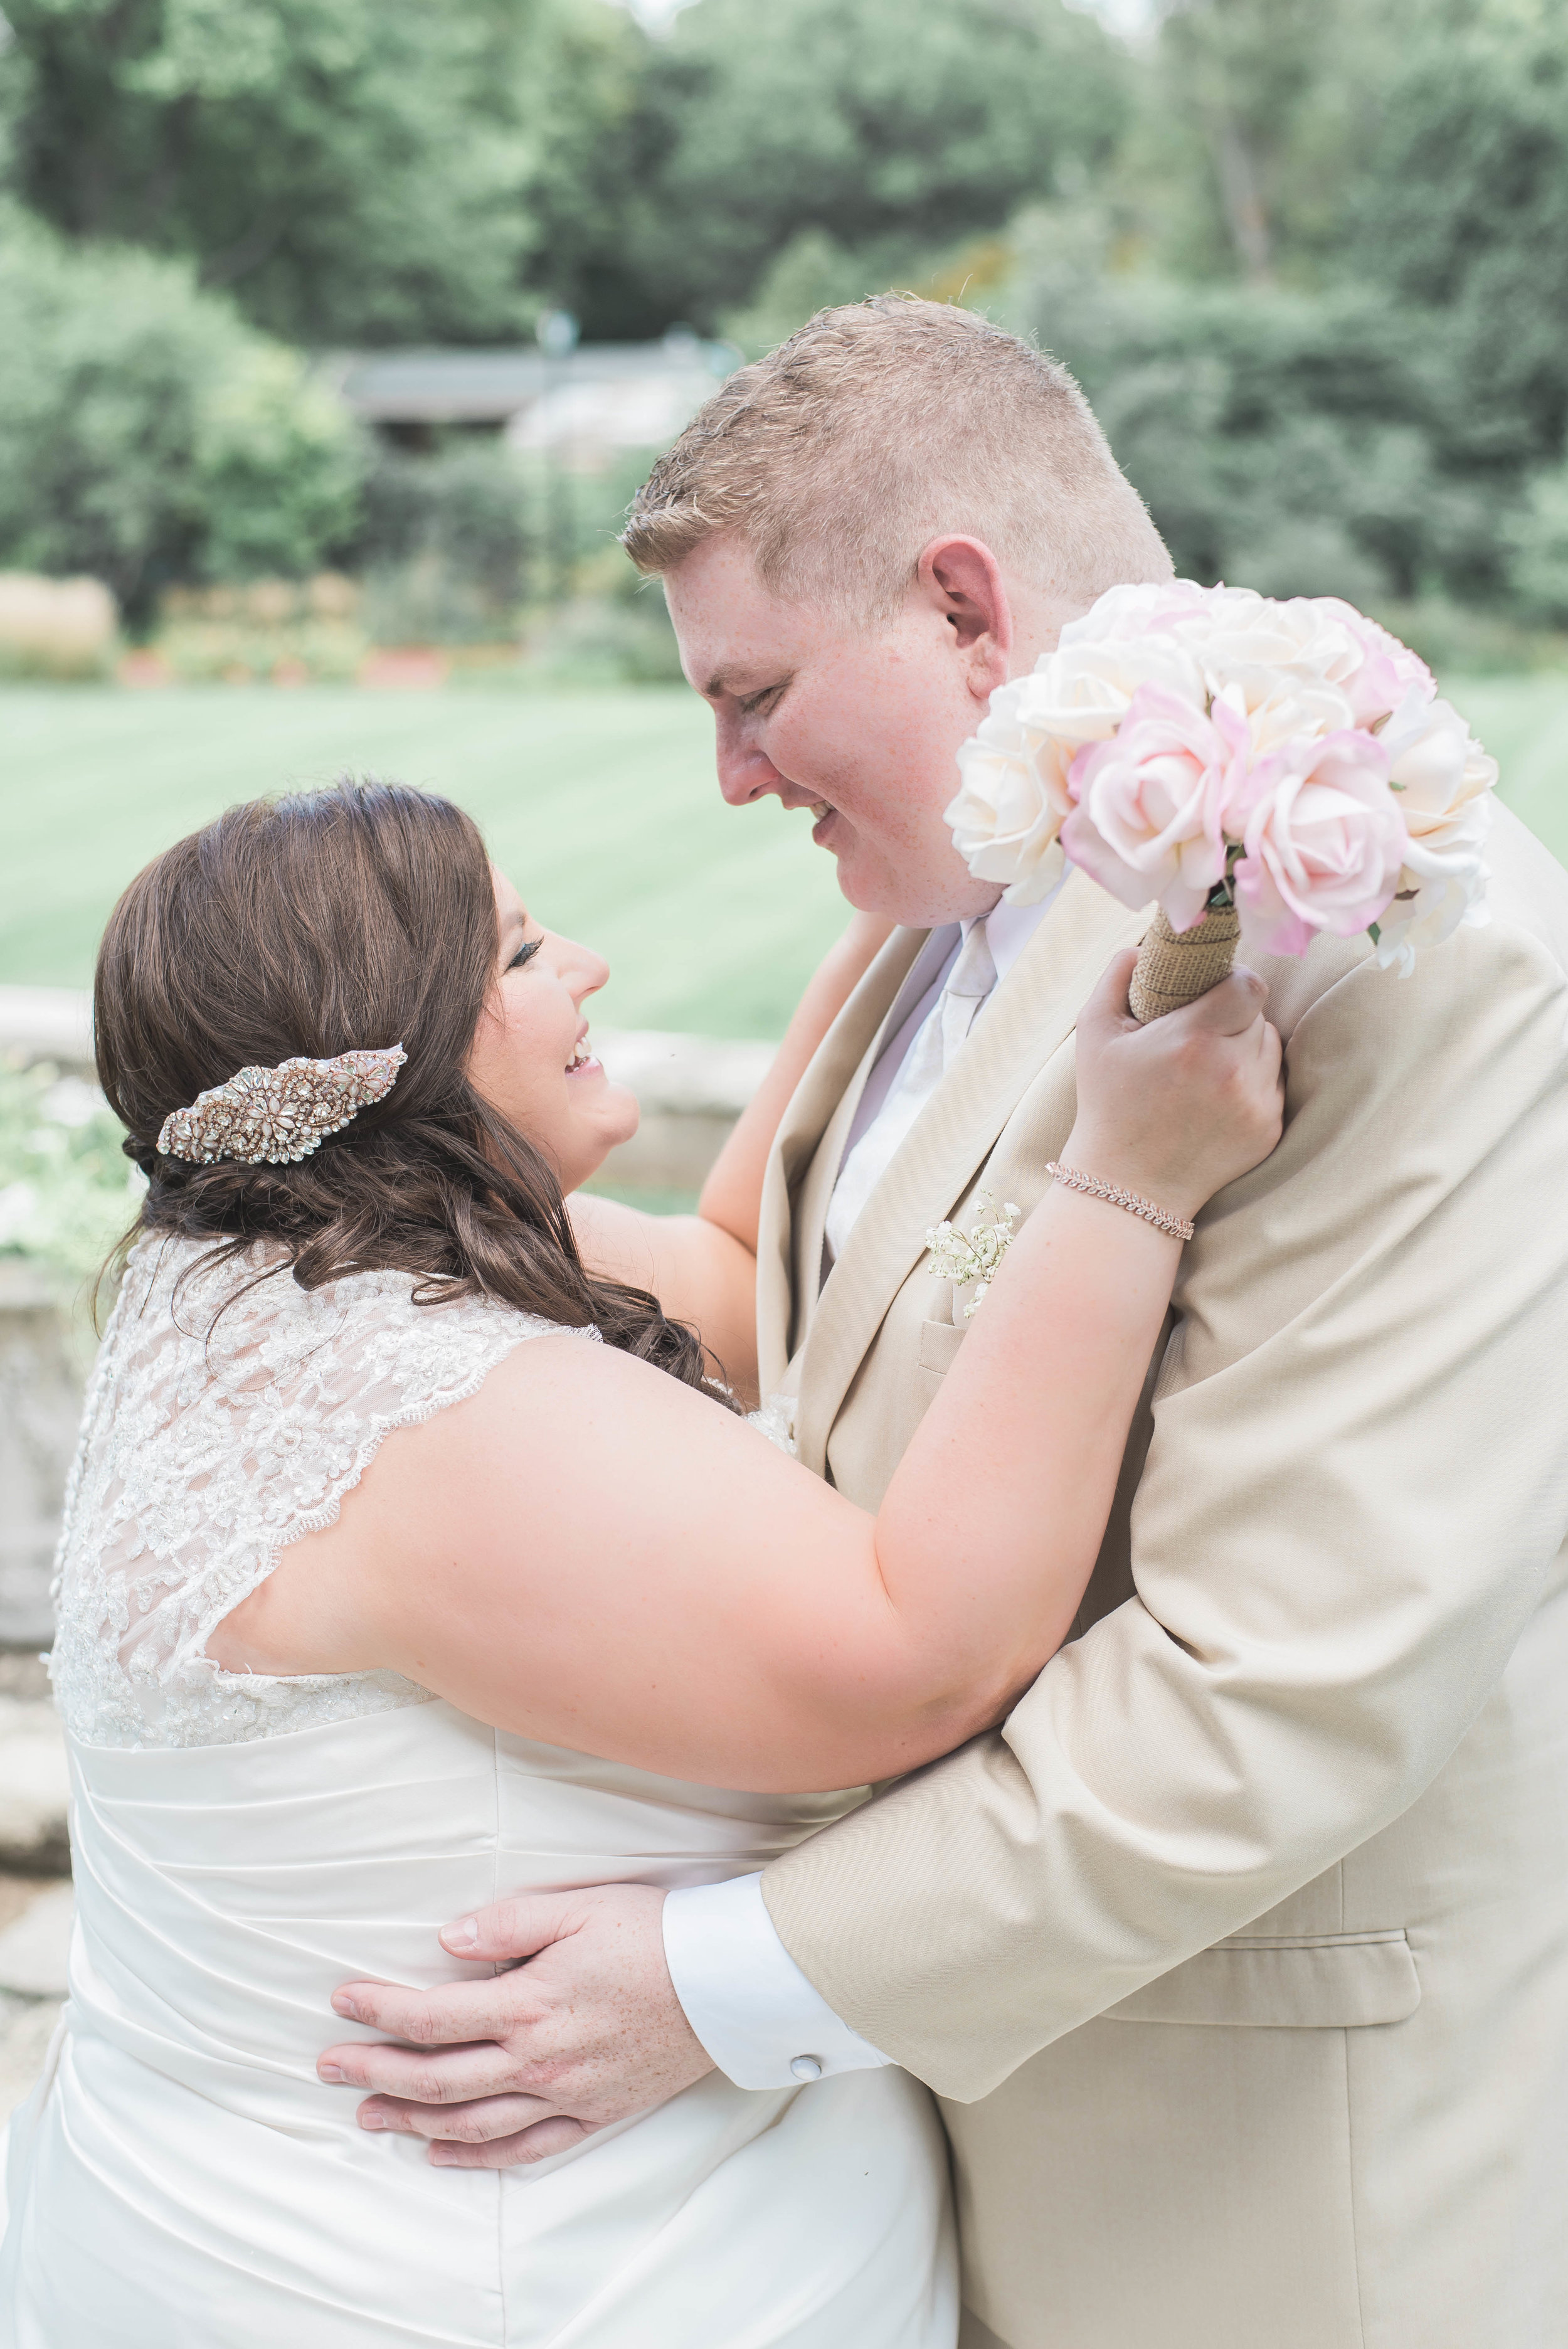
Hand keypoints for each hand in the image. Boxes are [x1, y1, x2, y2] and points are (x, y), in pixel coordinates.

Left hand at [317, 1884, 714, 2168]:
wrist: (727, 1982)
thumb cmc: (655, 1932)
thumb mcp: (580, 1907)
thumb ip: (509, 1923)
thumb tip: (449, 1943)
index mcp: (531, 2003)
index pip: (434, 2016)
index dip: (380, 2010)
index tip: (342, 2000)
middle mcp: (540, 2058)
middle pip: (439, 2075)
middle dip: (376, 2070)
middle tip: (328, 2065)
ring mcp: (566, 2092)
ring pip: (472, 2120)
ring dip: (413, 2118)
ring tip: (368, 2113)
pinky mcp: (594, 2111)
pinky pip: (526, 2148)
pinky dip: (479, 2156)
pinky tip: (443, 2151)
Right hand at [1066, 950, 1284, 1222]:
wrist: (1128, 1187)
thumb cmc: (1107, 1106)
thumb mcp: (1094, 1035)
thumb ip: (1115, 977)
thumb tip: (1142, 945)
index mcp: (1192, 1041)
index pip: (1249, 985)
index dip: (1233, 983)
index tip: (1213, 992)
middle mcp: (1232, 1071)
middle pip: (1258, 1014)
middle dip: (1233, 1015)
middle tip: (1200, 1033)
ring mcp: (1255, 1103)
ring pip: (1270, 1047)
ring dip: (1246, 1046)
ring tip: (1206, 1066)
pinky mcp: (1268, 1129)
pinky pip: (1273, 1084)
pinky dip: (1251, 1082)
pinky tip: (1215, 1098)